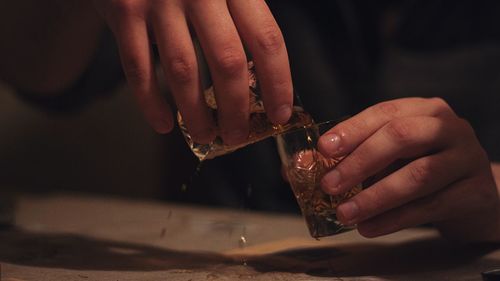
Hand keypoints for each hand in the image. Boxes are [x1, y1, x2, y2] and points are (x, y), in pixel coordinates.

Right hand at [92, 0, 292, 144]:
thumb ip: (242, 15)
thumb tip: (263, 76)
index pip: (266, 39)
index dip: (278, 82)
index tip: (279, 114)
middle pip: (227, 61)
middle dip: (235, 108)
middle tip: (237, 135)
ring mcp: (159, 0)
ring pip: (184, 70)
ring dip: (196, 113)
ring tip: (205, 136)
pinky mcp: (125, 11)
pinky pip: (139, 68)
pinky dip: (151, 103)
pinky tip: (164, 124)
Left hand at [318, 97, 499, 241]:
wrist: (471, 194)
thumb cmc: (423, 168)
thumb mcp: (393, 155)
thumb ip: (357, 156)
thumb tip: (306, 169)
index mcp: (423, 110)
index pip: (384, 113)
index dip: (352, 130)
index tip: (323, 148)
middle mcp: (449, 127)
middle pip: (401, 137)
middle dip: (360, 162)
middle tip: (330, 185)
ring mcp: (467, 157)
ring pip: (417, 175)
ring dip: (375, 197)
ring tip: (345, 214)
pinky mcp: (476, 191)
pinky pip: (431, 206)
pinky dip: (395, 219)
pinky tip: (369, 227)